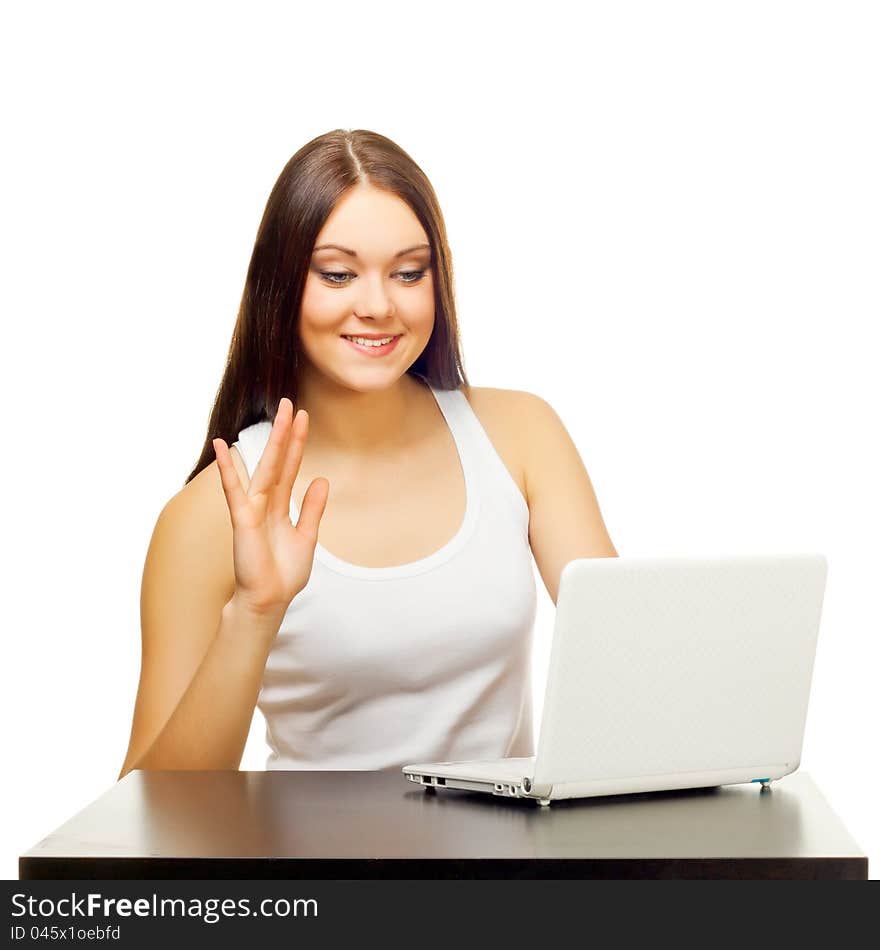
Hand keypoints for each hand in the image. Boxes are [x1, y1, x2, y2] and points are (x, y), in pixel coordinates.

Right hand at [212, 398, 328, 616]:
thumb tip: (321, 479)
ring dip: (272, 441)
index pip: (290, 466)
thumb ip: (313, 508)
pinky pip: (234, 489)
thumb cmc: (284, 573)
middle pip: (279, 460)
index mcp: (281, 506)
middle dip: (287, 432)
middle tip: (291, 402)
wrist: (270, 599)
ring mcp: (253, 508)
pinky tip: (223, 447)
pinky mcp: (242, 519)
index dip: (298, 442)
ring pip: (264, 467)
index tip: (304, 417)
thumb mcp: (307, 536)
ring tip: (279, 414)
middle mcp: (266, 502)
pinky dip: (229, 469)